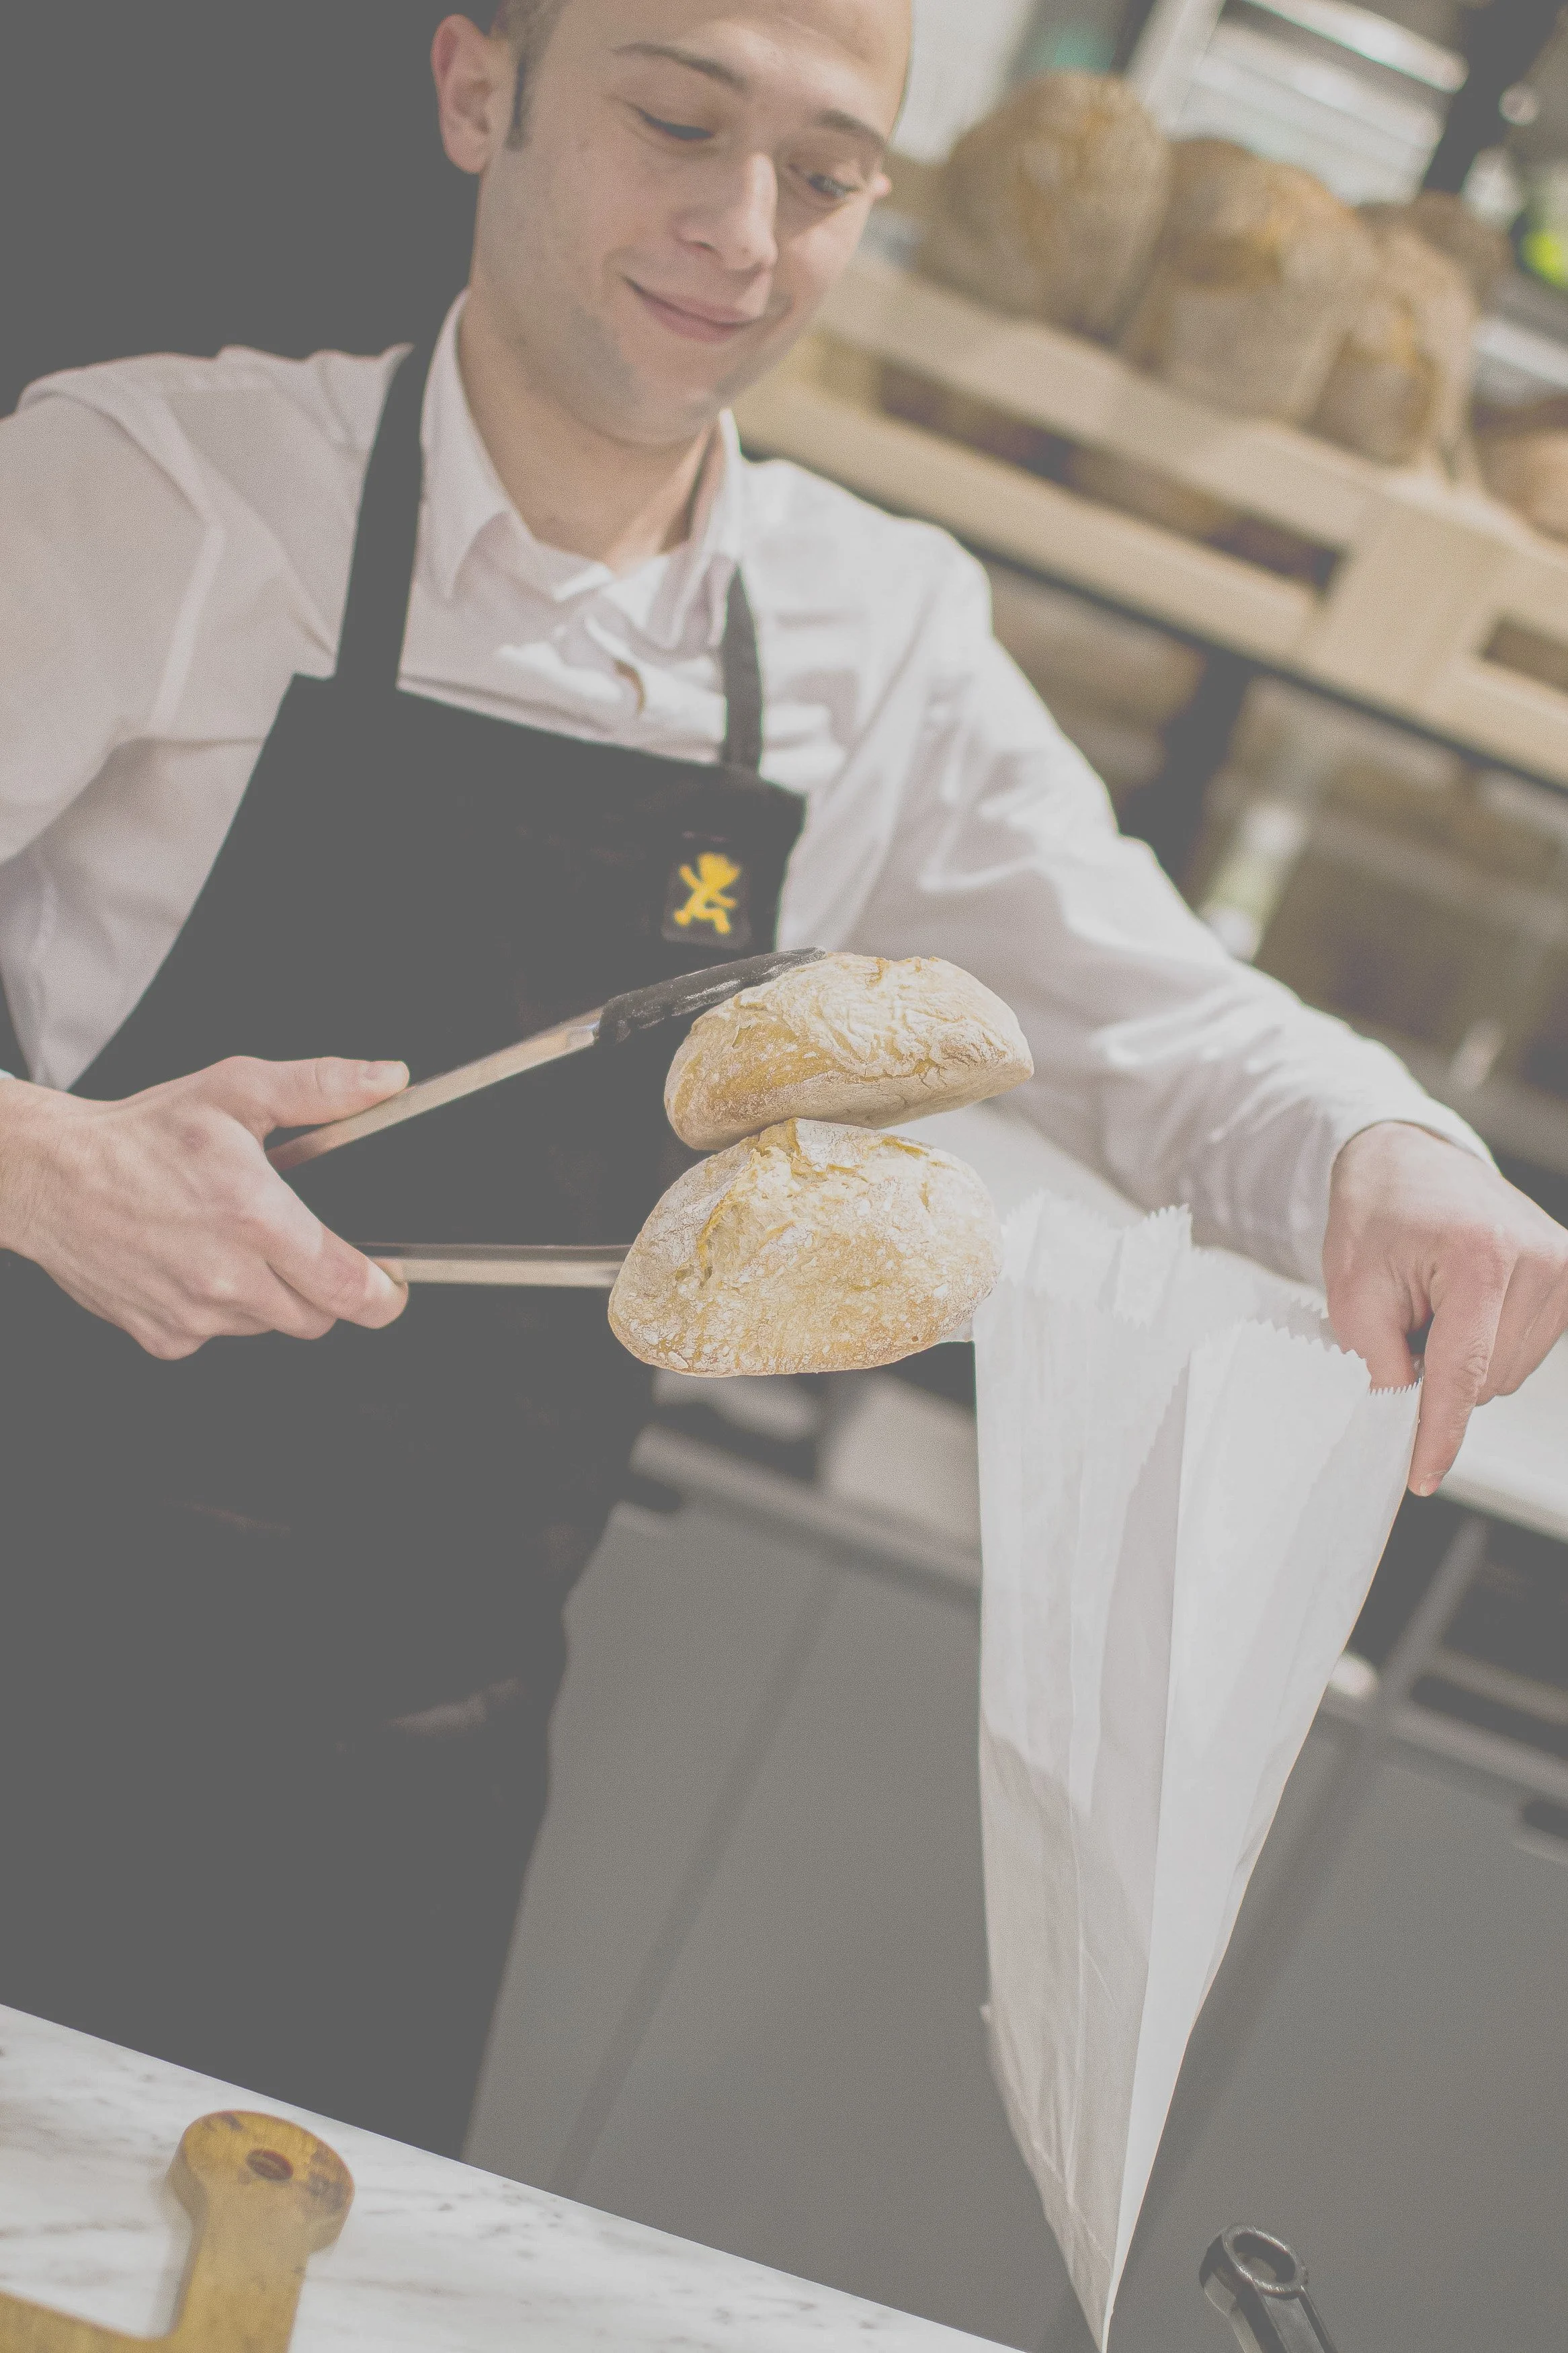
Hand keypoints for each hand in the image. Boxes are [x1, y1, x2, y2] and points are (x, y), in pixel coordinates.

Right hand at [0, 1056, 411, 1358]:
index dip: (383, 1293)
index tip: (389, 1281)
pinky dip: (219, 1308)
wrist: (50, 1175)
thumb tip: (388, 1077)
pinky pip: (219, 1334)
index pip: (350, 1289)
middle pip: (318, 1317)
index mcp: (254, 1218)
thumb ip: (322, 1088)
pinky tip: (195, 1261)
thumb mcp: (236, 1090)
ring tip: (233, 1240)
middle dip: (324, 1287)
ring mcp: (193, 1313)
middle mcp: (225, 1276)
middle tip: (298, 1244)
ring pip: (270, 1326)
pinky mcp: (164, 1336)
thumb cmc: (140, 1133)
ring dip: (269, 1294)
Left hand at [1324, 1121, 1567, 1493]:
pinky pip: (1525, 1353)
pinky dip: (1487, 1344)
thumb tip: (1409, 1420)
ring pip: (1507, 1373)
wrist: (1408, 1162)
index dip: (1438, 1432)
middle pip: (1485, 1380)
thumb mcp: (1352, 1292)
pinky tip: (1466, 1304)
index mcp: (1480, 1255)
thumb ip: (1381, 1363)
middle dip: (1437, 1370)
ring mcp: (1563, 1267)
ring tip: (1436, 1301)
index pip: (1462, 1371)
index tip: (1422, 1477)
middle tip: (1409, 1315)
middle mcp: (1538, 1259)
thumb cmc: (1377, 1216)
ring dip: (1464, 1356)